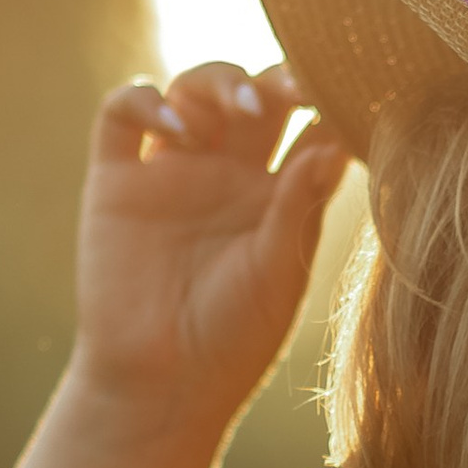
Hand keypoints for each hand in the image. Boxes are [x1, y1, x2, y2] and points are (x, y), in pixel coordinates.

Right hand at [72, 62, 350, 431]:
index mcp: (276, 196)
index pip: (306, 127)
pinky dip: (145, 101)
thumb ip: (299, 208)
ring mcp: (171, 172)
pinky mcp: (118, 180)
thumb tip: (335, 144)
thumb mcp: (277, 274)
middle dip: (274, 79)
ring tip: (242, 108)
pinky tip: (175, 127)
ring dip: (218, 81)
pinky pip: (121, 114)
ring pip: (192, 90)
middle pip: (252, 96)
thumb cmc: (232, 341)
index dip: (325, 103)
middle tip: (296, 88)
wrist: (161, 388)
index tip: (349, 94)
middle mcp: (226, 175)